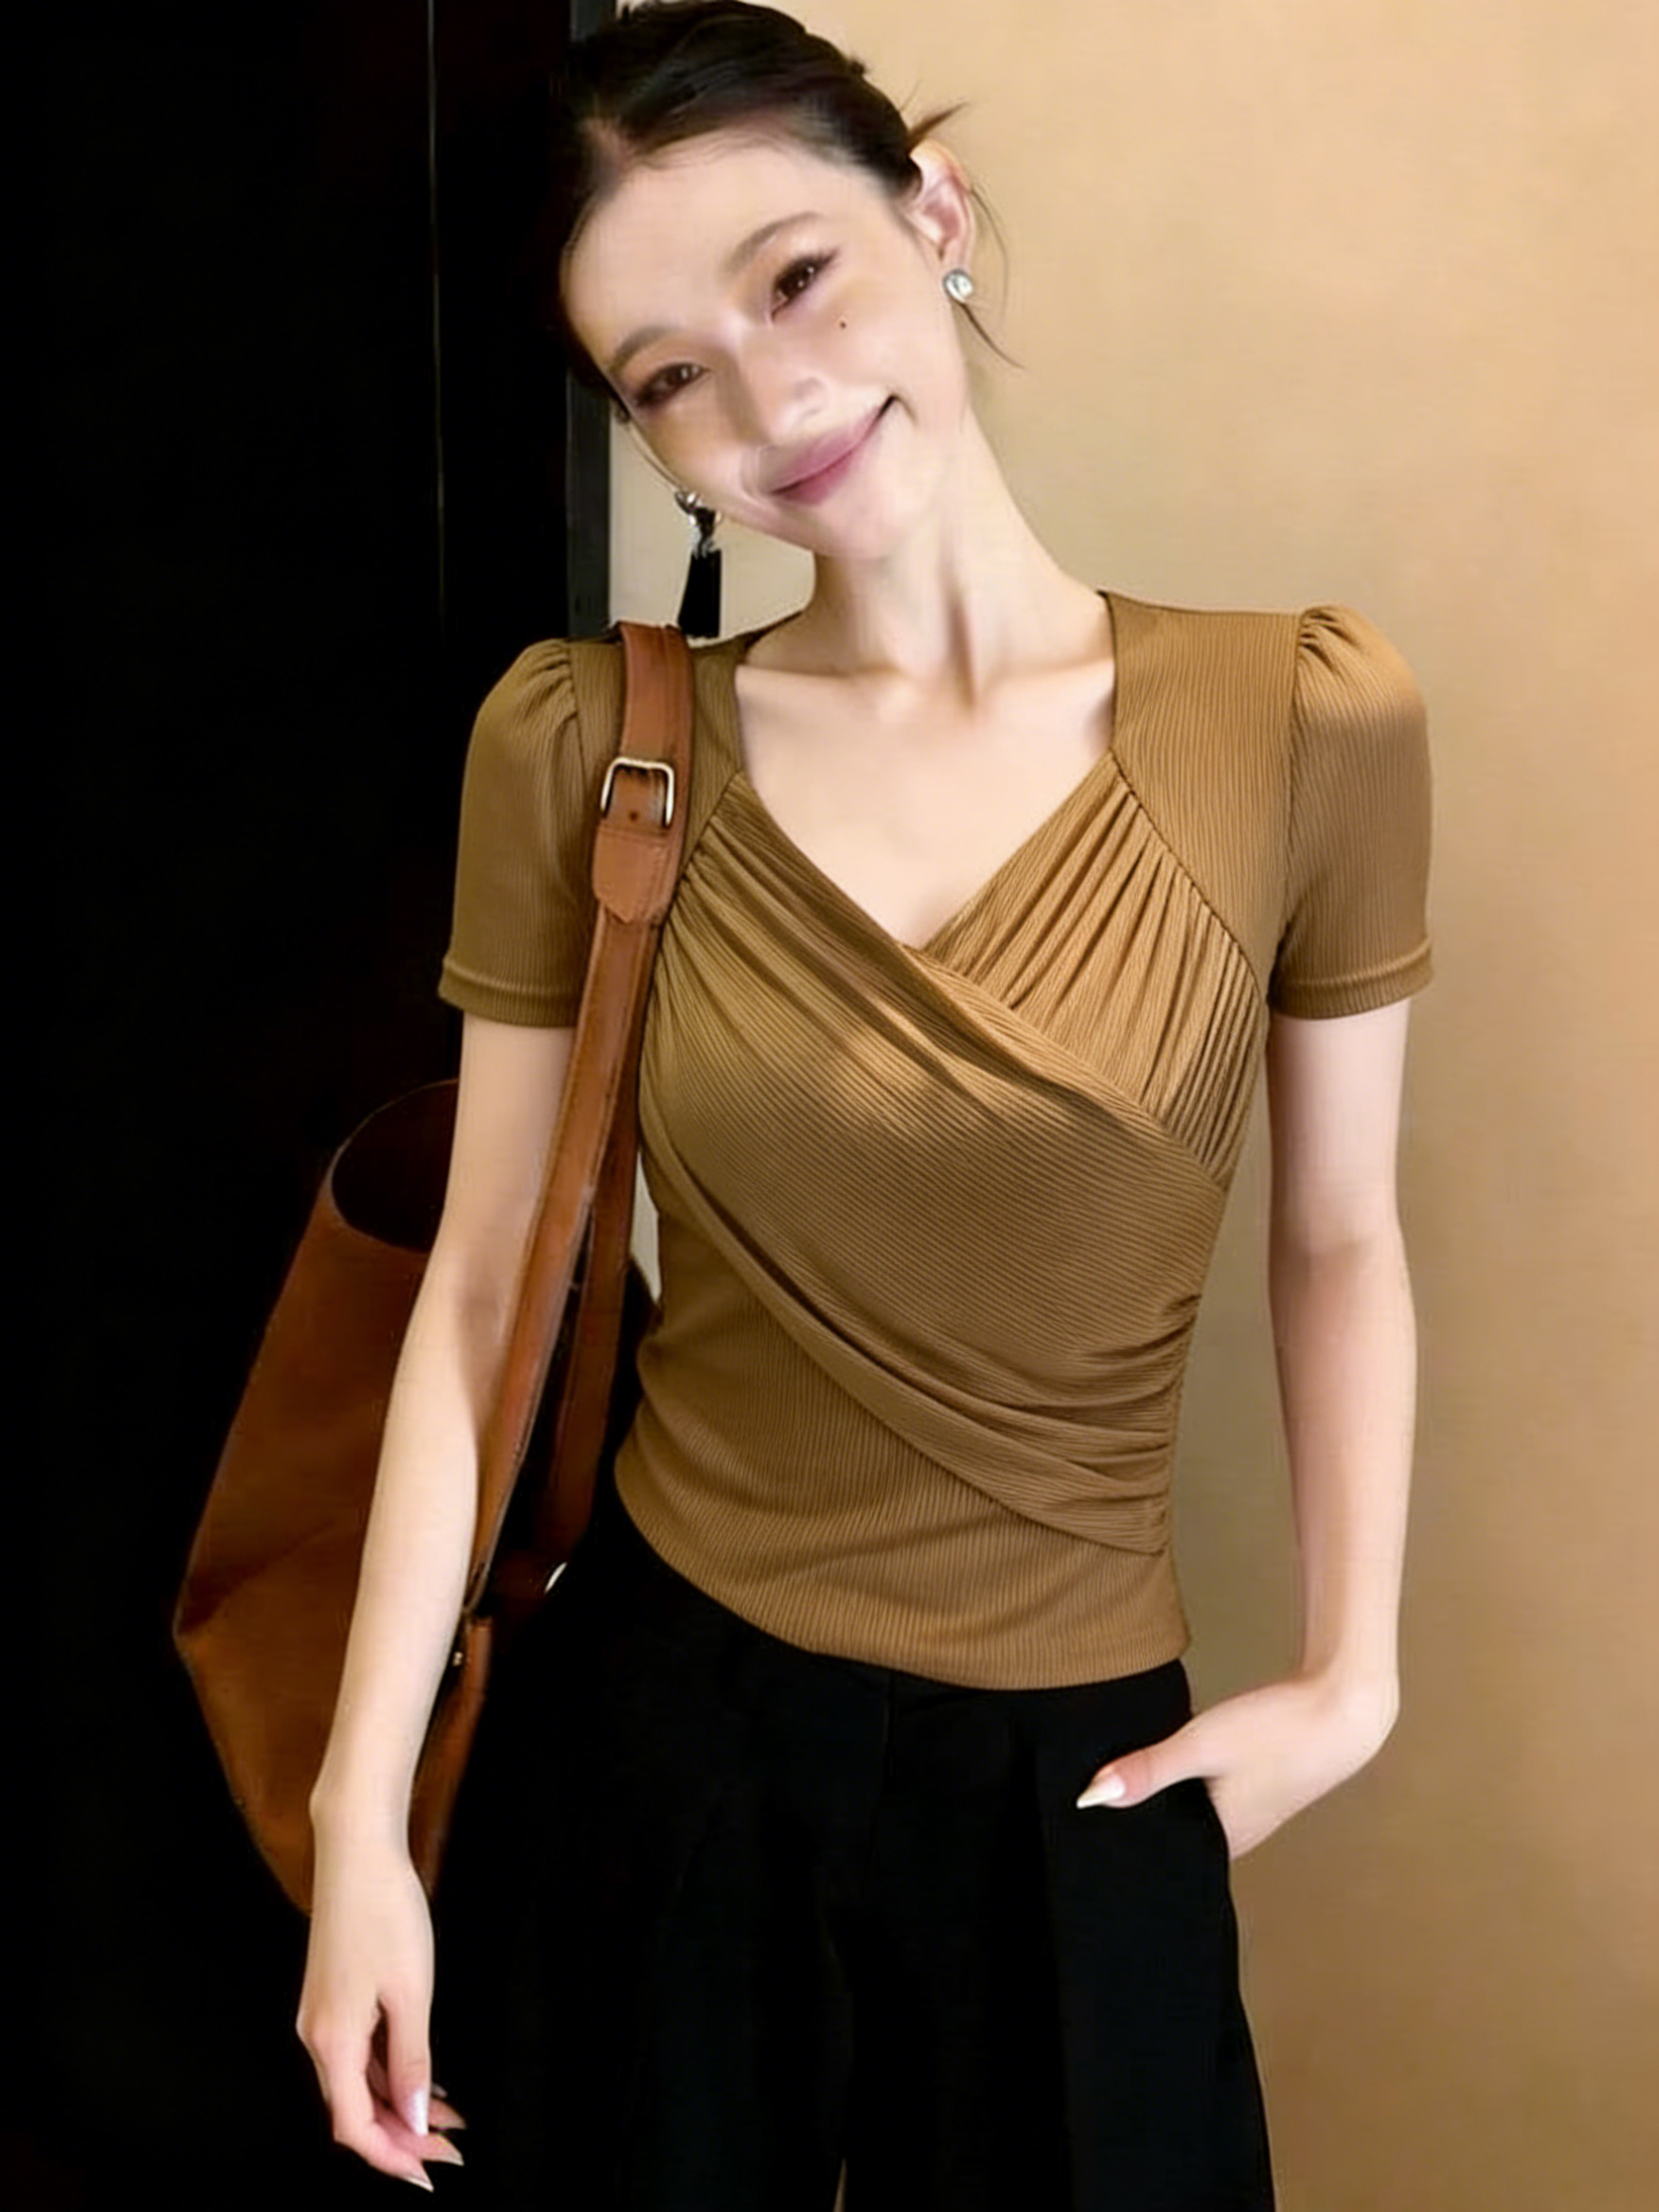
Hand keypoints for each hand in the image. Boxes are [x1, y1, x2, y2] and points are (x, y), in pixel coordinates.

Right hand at [296, 1839, 466, 2189]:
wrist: (357, 1850)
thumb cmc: (386, 1913)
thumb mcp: (410, 1992)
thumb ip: (410, 2060)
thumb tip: (414, 2118)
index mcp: (330, 2042)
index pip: (354, 2127)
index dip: (392, 2157)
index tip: (432, 2173)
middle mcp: (315, 2036)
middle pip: (352, 2110)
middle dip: (401, 2136)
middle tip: (450, 2148)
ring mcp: (319, 2015)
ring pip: (355, 2083)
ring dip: (397, 2105)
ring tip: (448, 2118)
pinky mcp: (330, 1996)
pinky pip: (356, 2053)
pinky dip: (387, 2072)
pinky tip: (422, 2076)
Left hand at [1075, 1670, 1398, 1859]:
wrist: (1344, 1707)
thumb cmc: (1276, 1730)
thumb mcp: (1202, 1746)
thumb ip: (1148, 1771)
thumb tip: (1089, 1800)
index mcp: (1222, 1839)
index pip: (1164, 1856)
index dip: (1130, 1845)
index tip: (1092, 1836)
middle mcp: (1239, 1834)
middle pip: (1180, 1836)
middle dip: (1145, 1822)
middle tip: (1097, 1808)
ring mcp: (1254, 1810)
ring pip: (1198, 1814)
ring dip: (1170, 1801)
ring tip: (1125, 1786)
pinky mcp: (1263, 1784)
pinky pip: (1215, 1796)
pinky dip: (1192, 1785)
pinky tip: (1175, 1765)